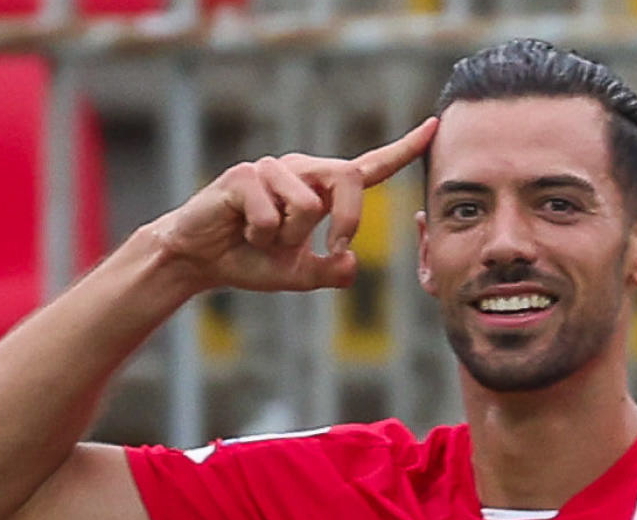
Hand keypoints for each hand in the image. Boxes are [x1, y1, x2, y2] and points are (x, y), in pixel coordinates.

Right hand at [150, 116, 436, 294]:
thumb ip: (334, 272)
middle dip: (347, 219)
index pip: (369, 167)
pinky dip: (260, 236)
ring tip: (262, 237)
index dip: (402, 149)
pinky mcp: (243, 176)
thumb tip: (350, 260)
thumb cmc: (252, 262)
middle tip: (329, 246)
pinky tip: (242, 230)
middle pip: (349, 177)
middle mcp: (301, 171)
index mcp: (321, 190)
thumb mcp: (302, 275)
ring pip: (307, 205)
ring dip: (286, 237)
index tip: (433, 126)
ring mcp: (271, 169)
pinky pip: (270, 214)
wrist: (203, 261)